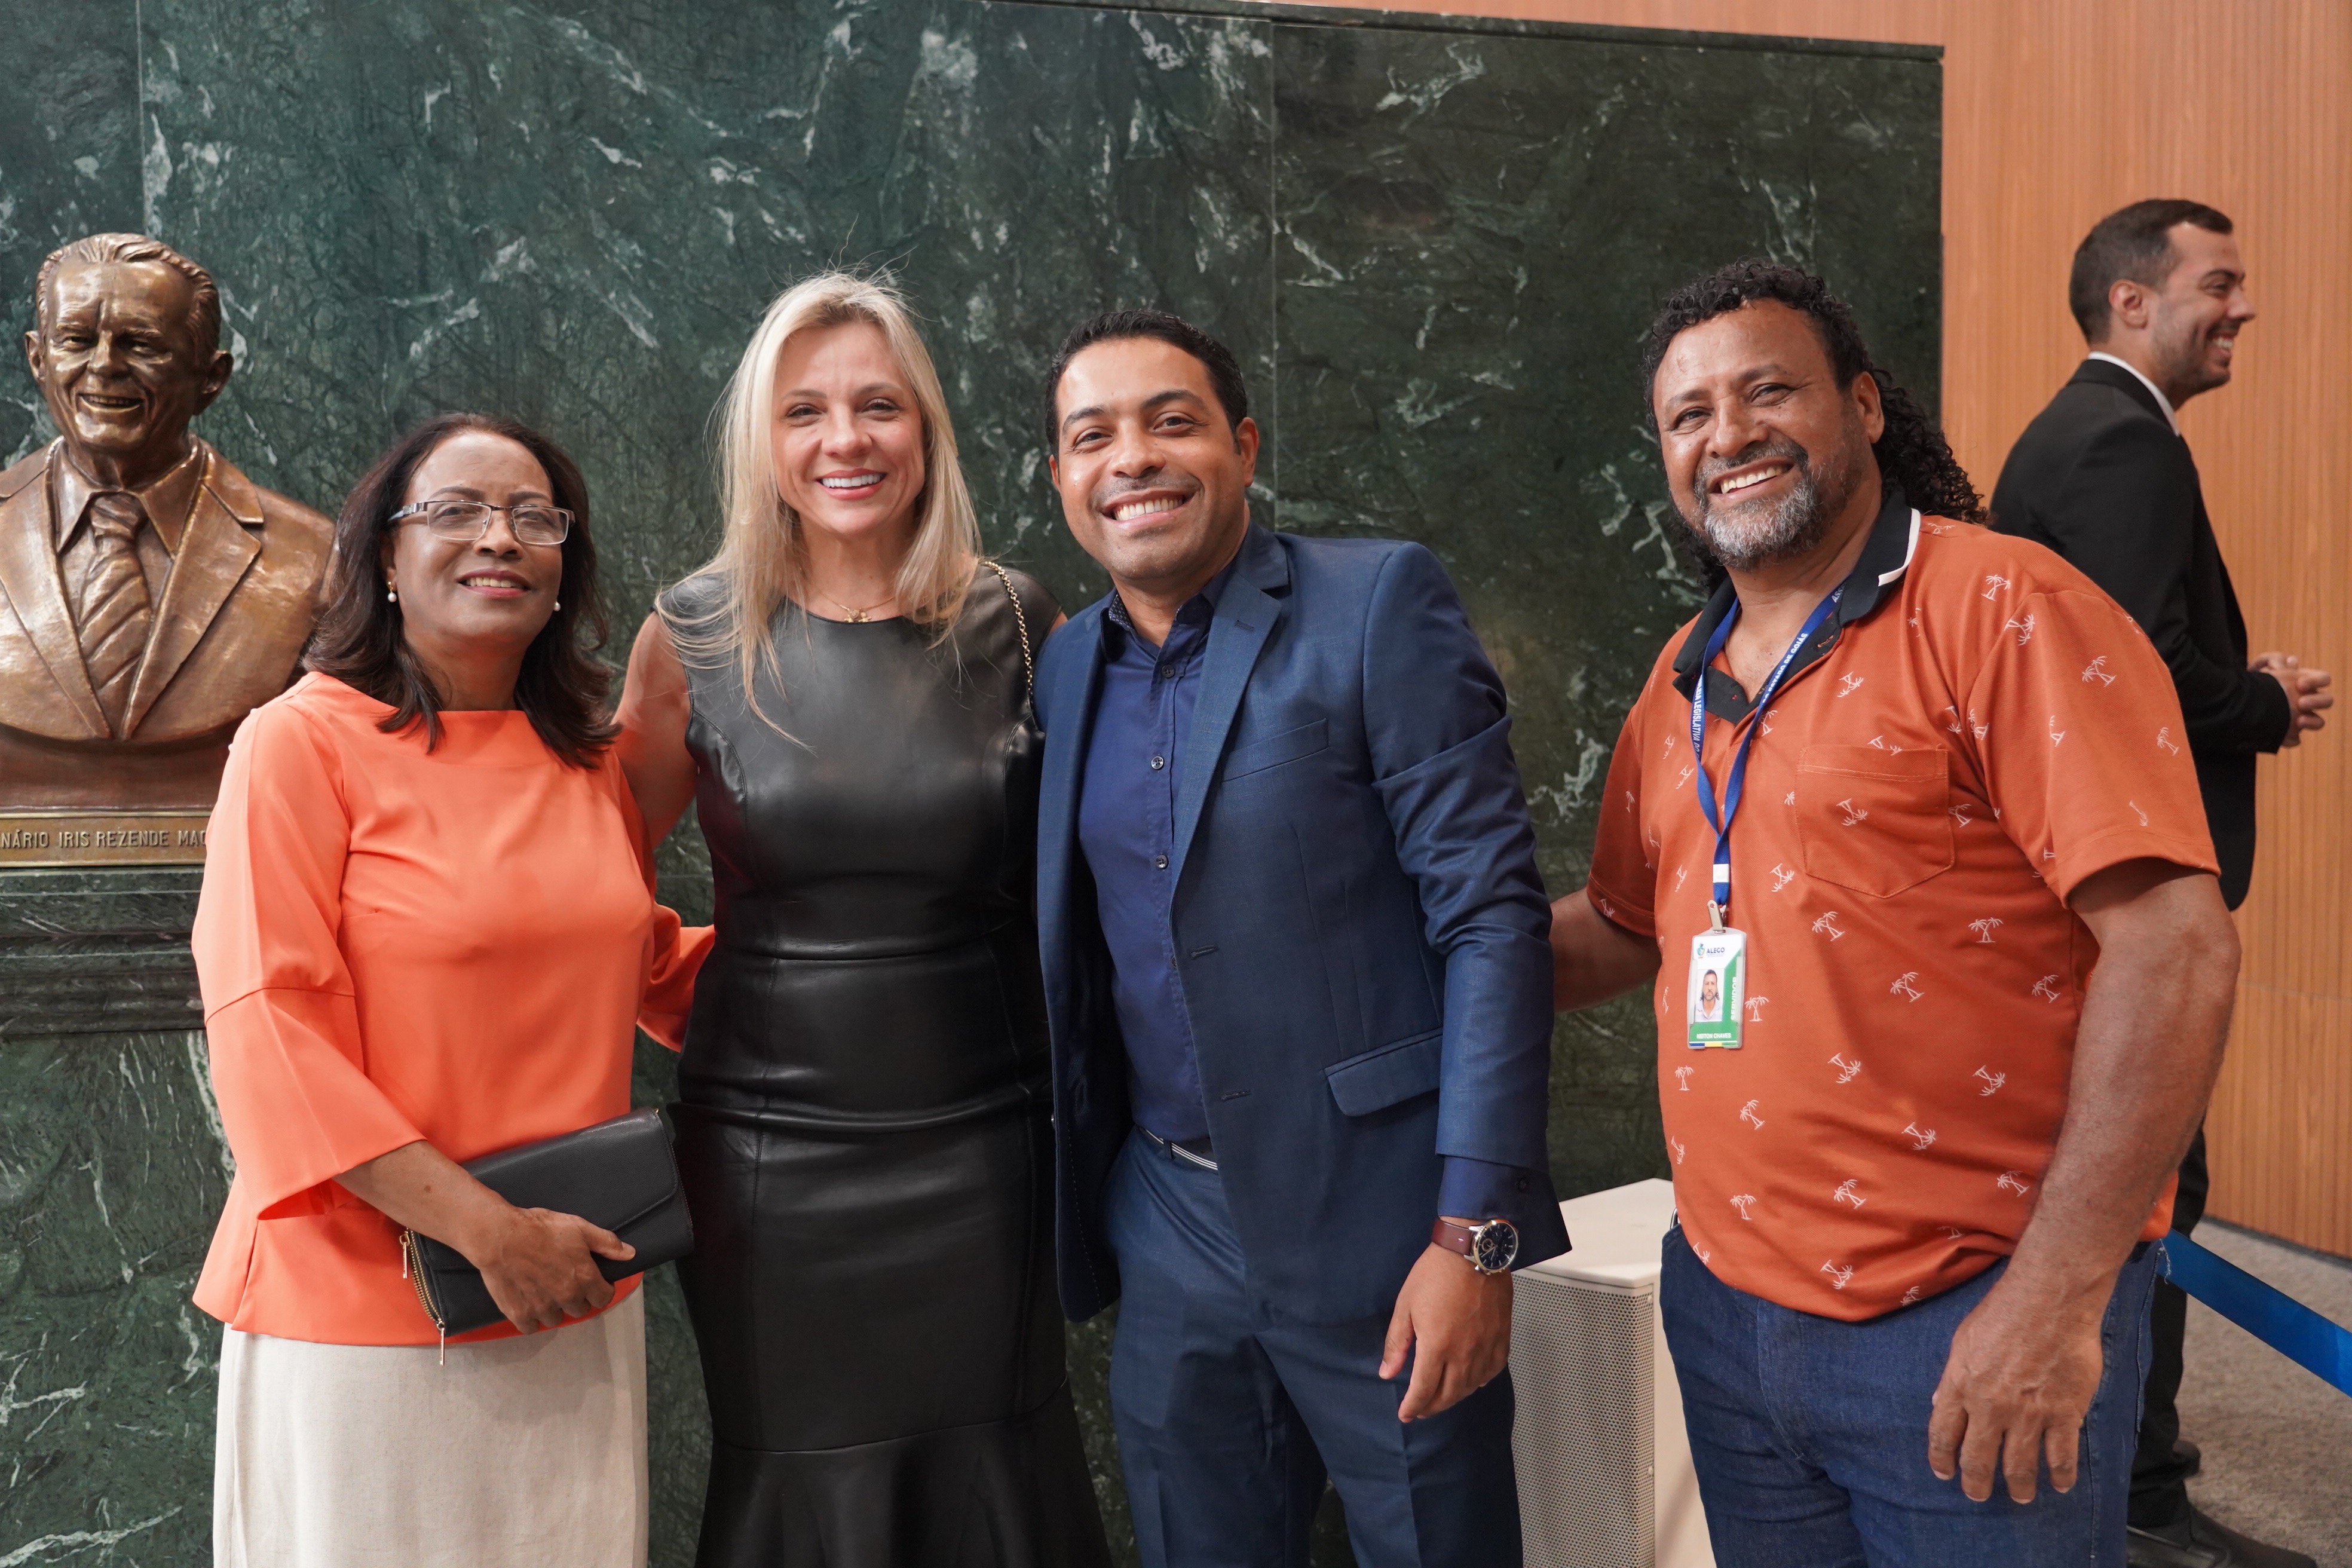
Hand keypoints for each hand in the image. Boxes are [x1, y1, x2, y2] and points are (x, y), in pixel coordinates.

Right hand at [467, 1206, 634, 1332]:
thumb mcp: (579, 1228)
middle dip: (577, 1298)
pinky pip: (531, 1327)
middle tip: (564, 1282)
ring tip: (544, 1291)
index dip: (601, 1290)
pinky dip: (531, 1318)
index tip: (594, 1284)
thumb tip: (630, 1254)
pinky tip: (528, 1302)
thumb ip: (606, 1243)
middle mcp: (566, 1297)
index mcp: (584, 1278)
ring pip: (556, 1319)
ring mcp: (542, 1308)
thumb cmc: (540, 1228)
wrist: (500, 1236)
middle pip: (580, 1310)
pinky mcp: (519, 1314)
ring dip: (554, 1308)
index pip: (604, 1298)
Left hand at [1380, 1236, 1512, 1420]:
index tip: (1405, 1414)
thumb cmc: (1436, 1273)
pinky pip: (1492, 1371)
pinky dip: (1480, 1382)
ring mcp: (1485, 1348)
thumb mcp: (1406, 1306)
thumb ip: (1397, 1343)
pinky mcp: (1501, 1339)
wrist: (1474, 1251)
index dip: (1412, 1406)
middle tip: (1420, 1410)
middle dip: (1432, 1407)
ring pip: (1470, 1387)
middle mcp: (1463, 1354)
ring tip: (1442, 1398)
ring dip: (1454, 1397)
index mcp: (1436, 1347)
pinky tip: (1472, 1381)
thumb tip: (1387, 1372)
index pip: (1423, 1390)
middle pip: (1448, 1395)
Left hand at [1926, 1268, 2108, 1502]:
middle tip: (1978, 1495)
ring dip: (2019, 1487)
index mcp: (1961, 1386)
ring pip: (2019, 1466)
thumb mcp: (1963, 1340)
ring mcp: (2028, 1414)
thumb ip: (1953, 1377)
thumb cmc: (2002, 1312)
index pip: (1943, 1434)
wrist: (2049, 1301)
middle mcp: (1990, 1407)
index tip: (1945, 1474)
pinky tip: (2060, 1485)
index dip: (1942, 1459)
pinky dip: (2061, 1476)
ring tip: (2020, 1497)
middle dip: (1976, 1483)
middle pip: (1978, 1458)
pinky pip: (2061, 1456)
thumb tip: (1941, 1404)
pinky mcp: (2064, 1414)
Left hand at [2253, 654, 2331, 746]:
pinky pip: (2295, 739)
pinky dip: (2290, 739)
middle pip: (2326, 701)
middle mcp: (2305, 699)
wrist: (2234, 702)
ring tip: (2298, 720)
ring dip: (2312, 721)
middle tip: (2301, 703)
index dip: (2316, 681)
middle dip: (2317, 701)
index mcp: (2304, 682)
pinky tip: (2282, 737)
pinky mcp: (2287, 734)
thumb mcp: (2259, 666)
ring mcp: (2298, 717)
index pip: (2323, 679)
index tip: (2300, 684)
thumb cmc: (2251, 682)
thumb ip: (2274, 660)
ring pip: (2318, 722)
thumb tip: (2290, 662)